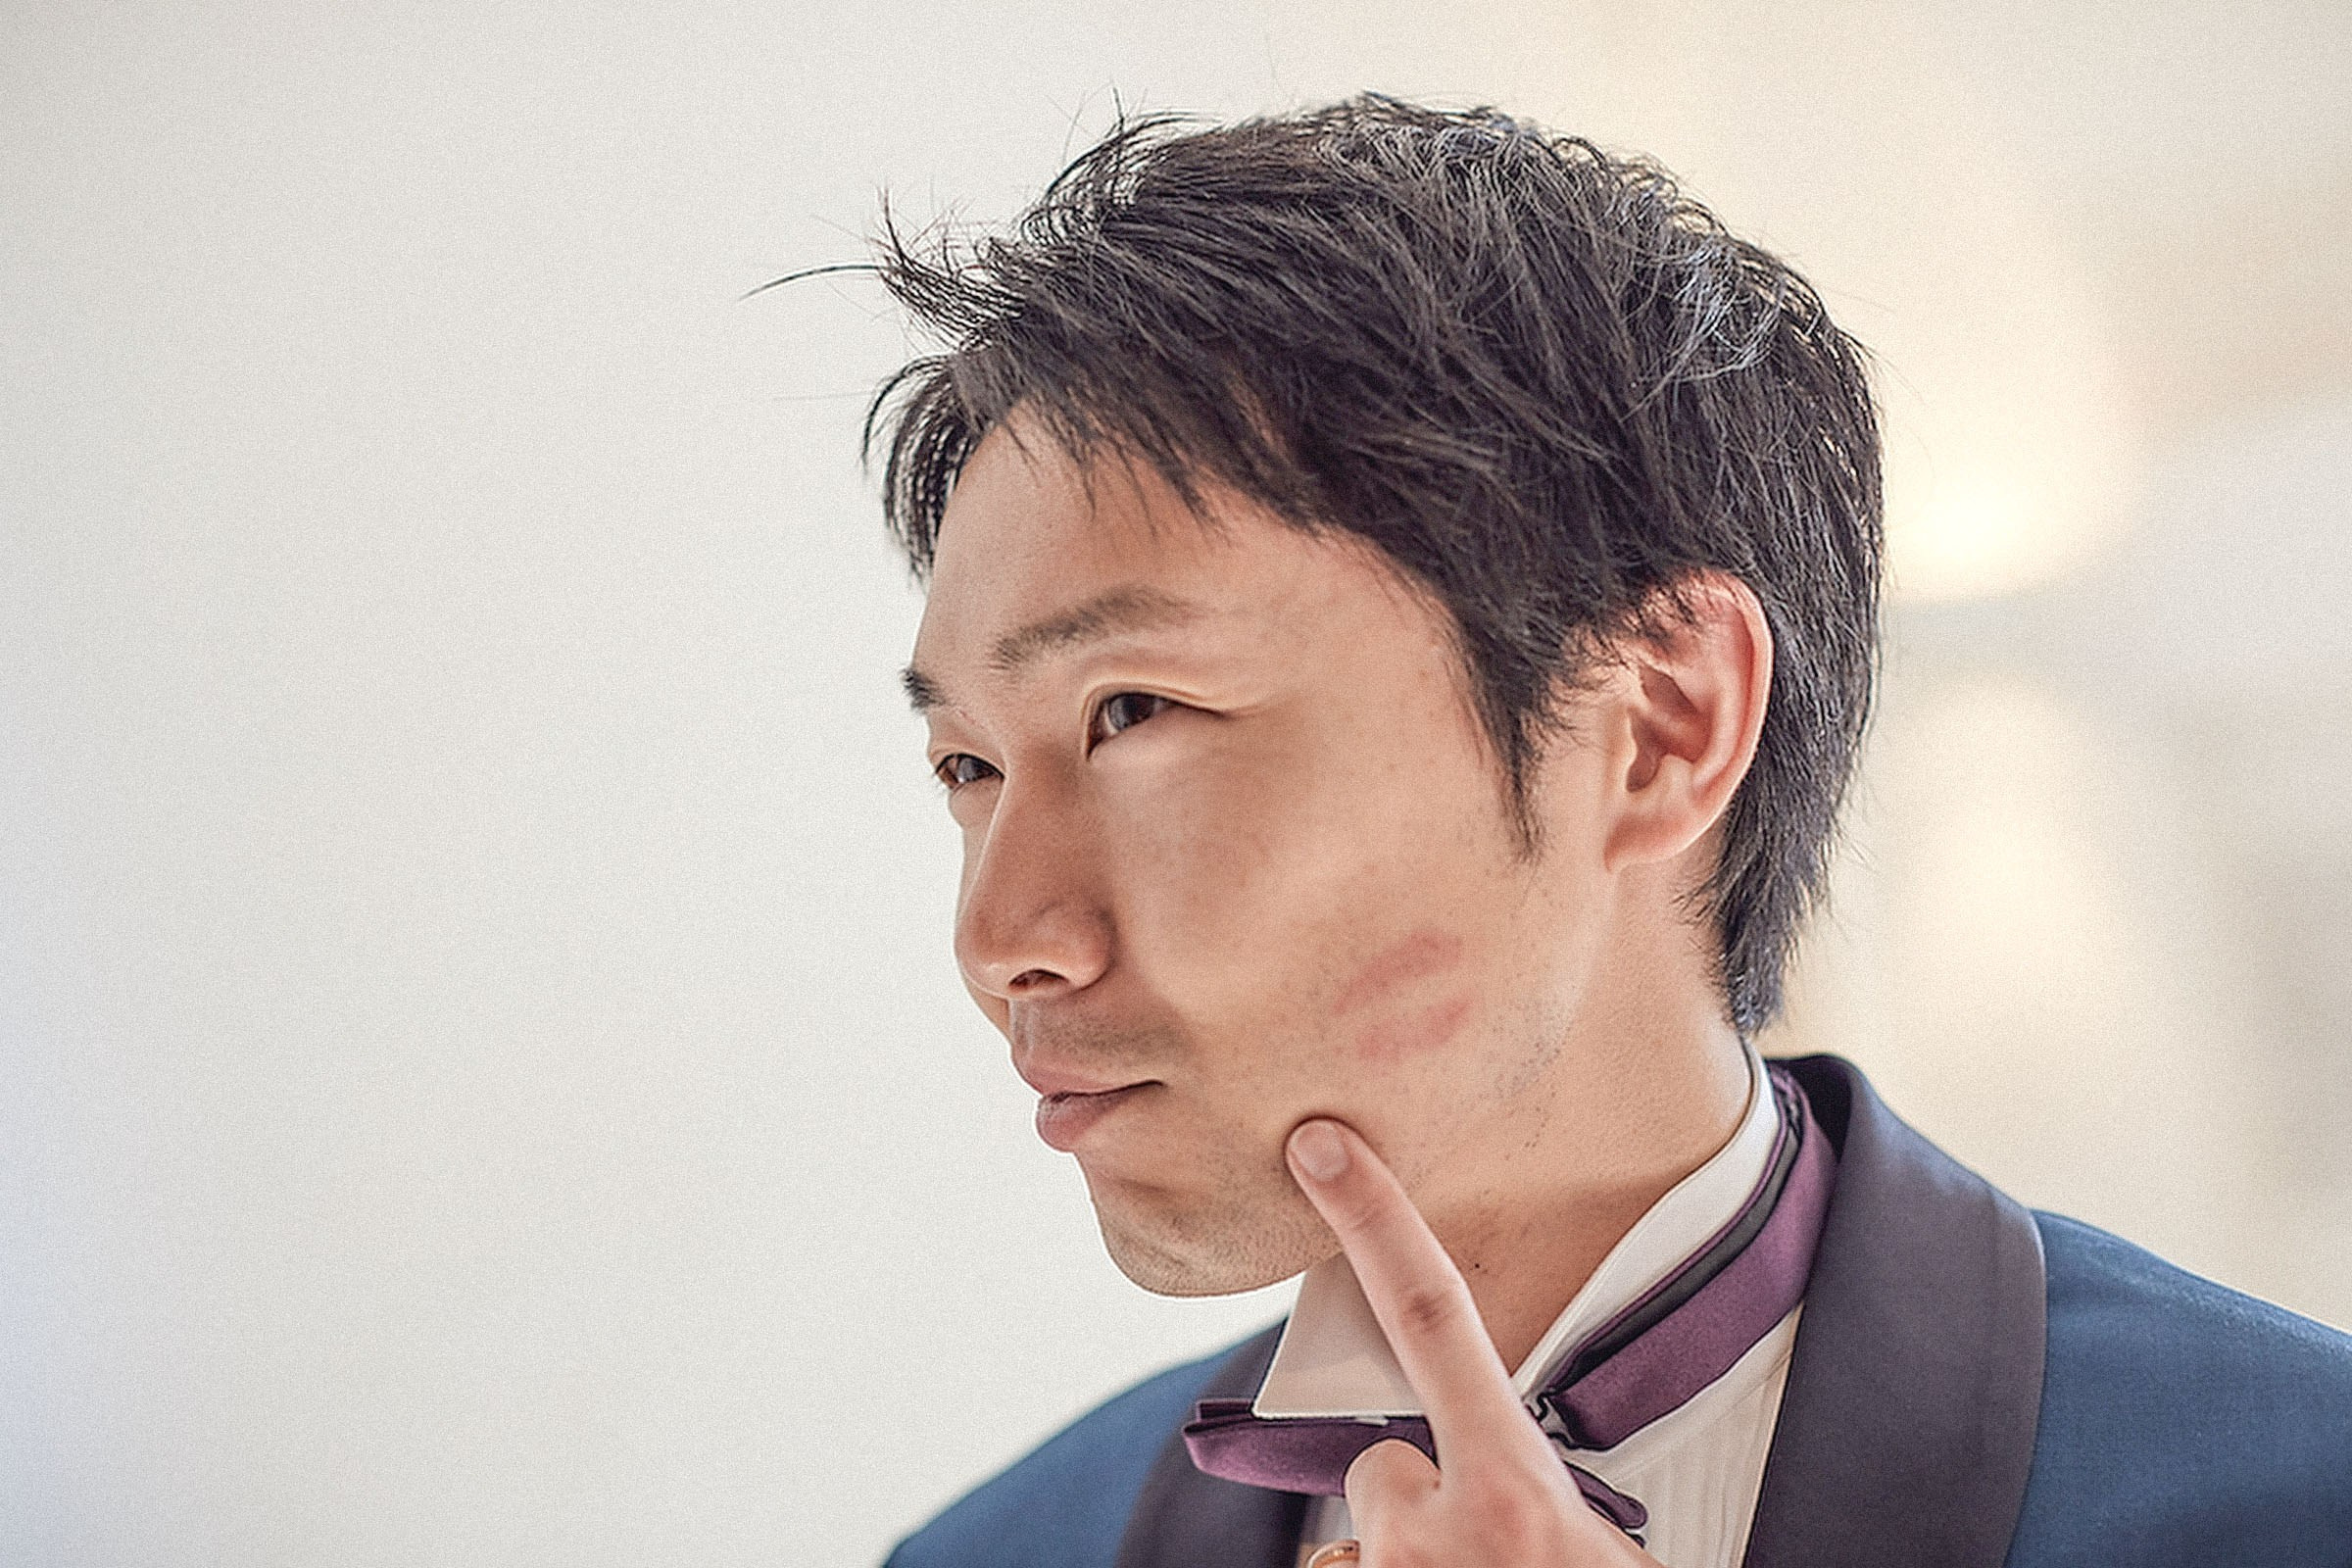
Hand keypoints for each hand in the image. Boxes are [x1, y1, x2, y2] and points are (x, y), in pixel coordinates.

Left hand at [1285, 1118, 1663, 1567]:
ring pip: (1375, 1532)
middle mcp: (1434, 1536)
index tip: (1318, 1146)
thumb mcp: (1604, 1547)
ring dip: (1422, 1559)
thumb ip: (1535, 1488)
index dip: (1373, 1223)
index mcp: (1512, 1492)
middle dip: (1425, 1496)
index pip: (1431, 1321)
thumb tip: (1505, 1476)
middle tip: (1499, 1553)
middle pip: (1384, 1466)